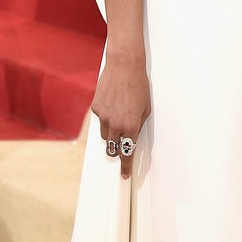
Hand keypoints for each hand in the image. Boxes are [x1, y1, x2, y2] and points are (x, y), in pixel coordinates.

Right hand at [92, 53, 150, 179]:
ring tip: (118, 122)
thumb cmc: (139, 86)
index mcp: (131, 126)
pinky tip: (113, 105)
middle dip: (117, 151)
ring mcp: (104, 117)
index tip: (124, 175)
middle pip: (113, 149)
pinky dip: (106, 118)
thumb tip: (131, 137)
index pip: (127, 153)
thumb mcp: (145, 109)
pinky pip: (100, 121)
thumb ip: (137, 126)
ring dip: (112, 135)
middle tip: (121, 147)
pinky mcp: (96, 109)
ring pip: (105, 137)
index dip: (125, 167)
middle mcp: (116, 124)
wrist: (124, 66)